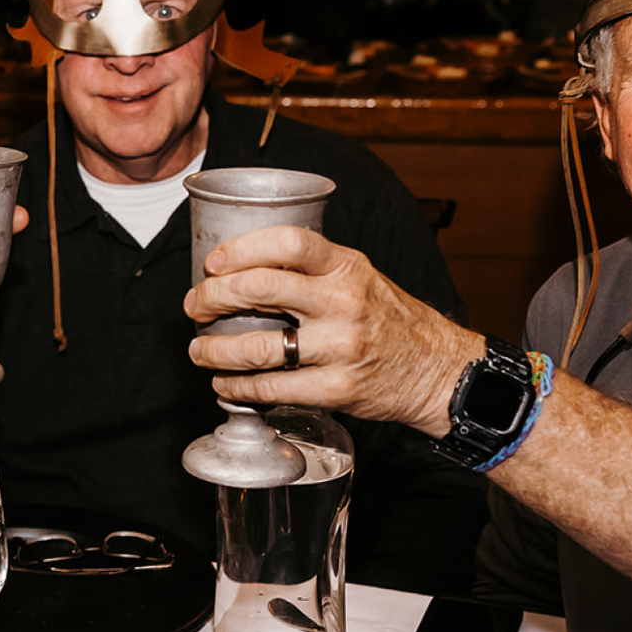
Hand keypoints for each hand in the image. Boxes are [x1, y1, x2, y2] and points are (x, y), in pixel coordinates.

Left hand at [182, 225, 479, 431]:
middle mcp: (342, 303)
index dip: (242, 249)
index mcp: (346, 267)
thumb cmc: (391, 320)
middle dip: (213, 297)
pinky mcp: (337, 388)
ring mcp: (339, 347)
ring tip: (199, 350)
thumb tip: (249, 264)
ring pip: (258, 347)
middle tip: (195, 305)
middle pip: (261, 289)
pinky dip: (239, 388)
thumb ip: (314, 268)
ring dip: (216, 350)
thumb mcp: (360, 276)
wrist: (435, 369)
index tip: (214, 262)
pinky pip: (273, 389)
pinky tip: (225, 383)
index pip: (288, 243)